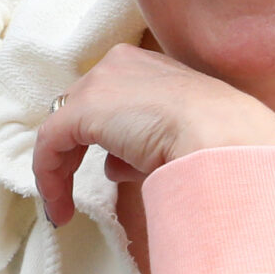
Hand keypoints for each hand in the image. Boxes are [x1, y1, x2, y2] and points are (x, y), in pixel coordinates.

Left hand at [32, 43, 274, 226]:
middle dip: (77, 151)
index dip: (102, 135)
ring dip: (60, 170)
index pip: (111, 98)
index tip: (108, 169)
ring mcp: (99, 83)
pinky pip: (51, 145)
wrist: (224, 137)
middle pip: (81, 109)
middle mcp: (119, 64)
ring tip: (64, 208)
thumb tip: (112, 167)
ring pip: (63, 127)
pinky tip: (59, 209)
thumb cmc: (219, 139)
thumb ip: (140, 144)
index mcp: (148, 64)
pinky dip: (50, 178)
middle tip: (74, 189)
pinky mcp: (81, 111)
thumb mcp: (178, 136)